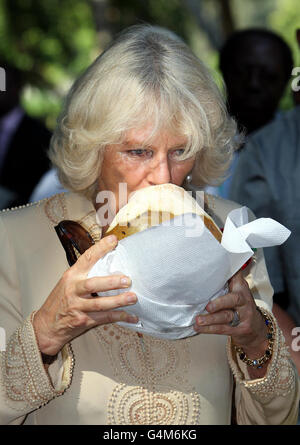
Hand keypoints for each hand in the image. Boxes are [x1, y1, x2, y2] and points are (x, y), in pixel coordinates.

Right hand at [33, 235, 137, 355]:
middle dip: (111, 282)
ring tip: (133, 297)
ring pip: (100, 304)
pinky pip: (104, 318)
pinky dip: (119, 317)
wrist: (47, 326)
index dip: (101, 248)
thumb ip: (84, 274)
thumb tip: (109, 263)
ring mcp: (78, 306)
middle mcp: (74, 290)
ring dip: (118, 301)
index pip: (87, 258)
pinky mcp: (83, 321)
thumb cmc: (59, 302)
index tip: (114, 240)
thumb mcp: (67, 283)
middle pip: (93, 284)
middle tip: (127, 279)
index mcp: (71, 276)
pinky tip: (131, 316)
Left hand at [194, 270, 267, 356]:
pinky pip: (223, 329)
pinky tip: (198, 328)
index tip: (218, 271)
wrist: (256, 328)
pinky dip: (209, 329)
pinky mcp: (241, 330)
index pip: (236, 278)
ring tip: (198, 320)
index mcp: (241, 288)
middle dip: (220, 303)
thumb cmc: (241, 306)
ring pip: (226, 317)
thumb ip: (228, 279)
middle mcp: (244, 301)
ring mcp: (244, 316)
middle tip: (207, 306)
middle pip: (233, 300)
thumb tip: (215, 261)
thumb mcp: (237, 290)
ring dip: (210, 319)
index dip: (230, 275)